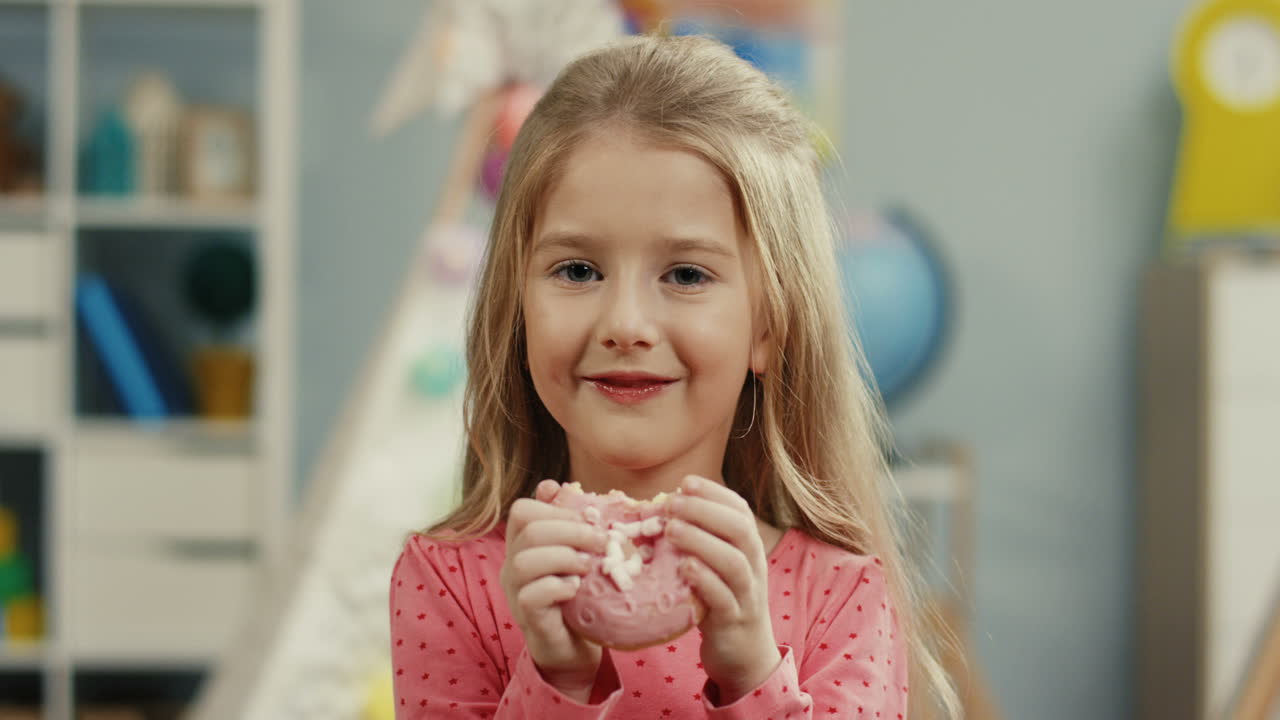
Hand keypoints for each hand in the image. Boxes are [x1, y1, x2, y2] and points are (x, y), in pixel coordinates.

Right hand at [500, 480, 610, 697]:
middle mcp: (512, 565)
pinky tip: (576, 590)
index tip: (584, 518)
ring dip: (564, 557)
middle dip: (571, 530)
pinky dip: (559, 586)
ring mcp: (516, 592)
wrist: (572, 648)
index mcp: (522, 545)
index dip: (555, 508)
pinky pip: (532, 595)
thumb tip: (552, 485)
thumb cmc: (576, 597)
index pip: (522, 510)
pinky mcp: (528, 618)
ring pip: (525, 560)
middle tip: (600, 542)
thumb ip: (565, 524)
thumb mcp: (573, 555)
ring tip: (587, 567)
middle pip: (529, 529)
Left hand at [664, 474, 781, 703]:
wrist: (744, 655)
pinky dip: (705, 581)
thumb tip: (664, 508)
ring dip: (702, 541)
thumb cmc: (720, 601)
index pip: (740, 510)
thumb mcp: (715, 566)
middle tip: (671, 502)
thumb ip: (700, 539)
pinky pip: (724, 599)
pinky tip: (683, 568)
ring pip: (734, 562)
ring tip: (671, 529)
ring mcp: (746, 595)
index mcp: (748, 548)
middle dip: (705, 511)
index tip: (685, 482)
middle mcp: (753, 567)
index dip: (714, 493)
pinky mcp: (734, 622)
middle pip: (740, 530)